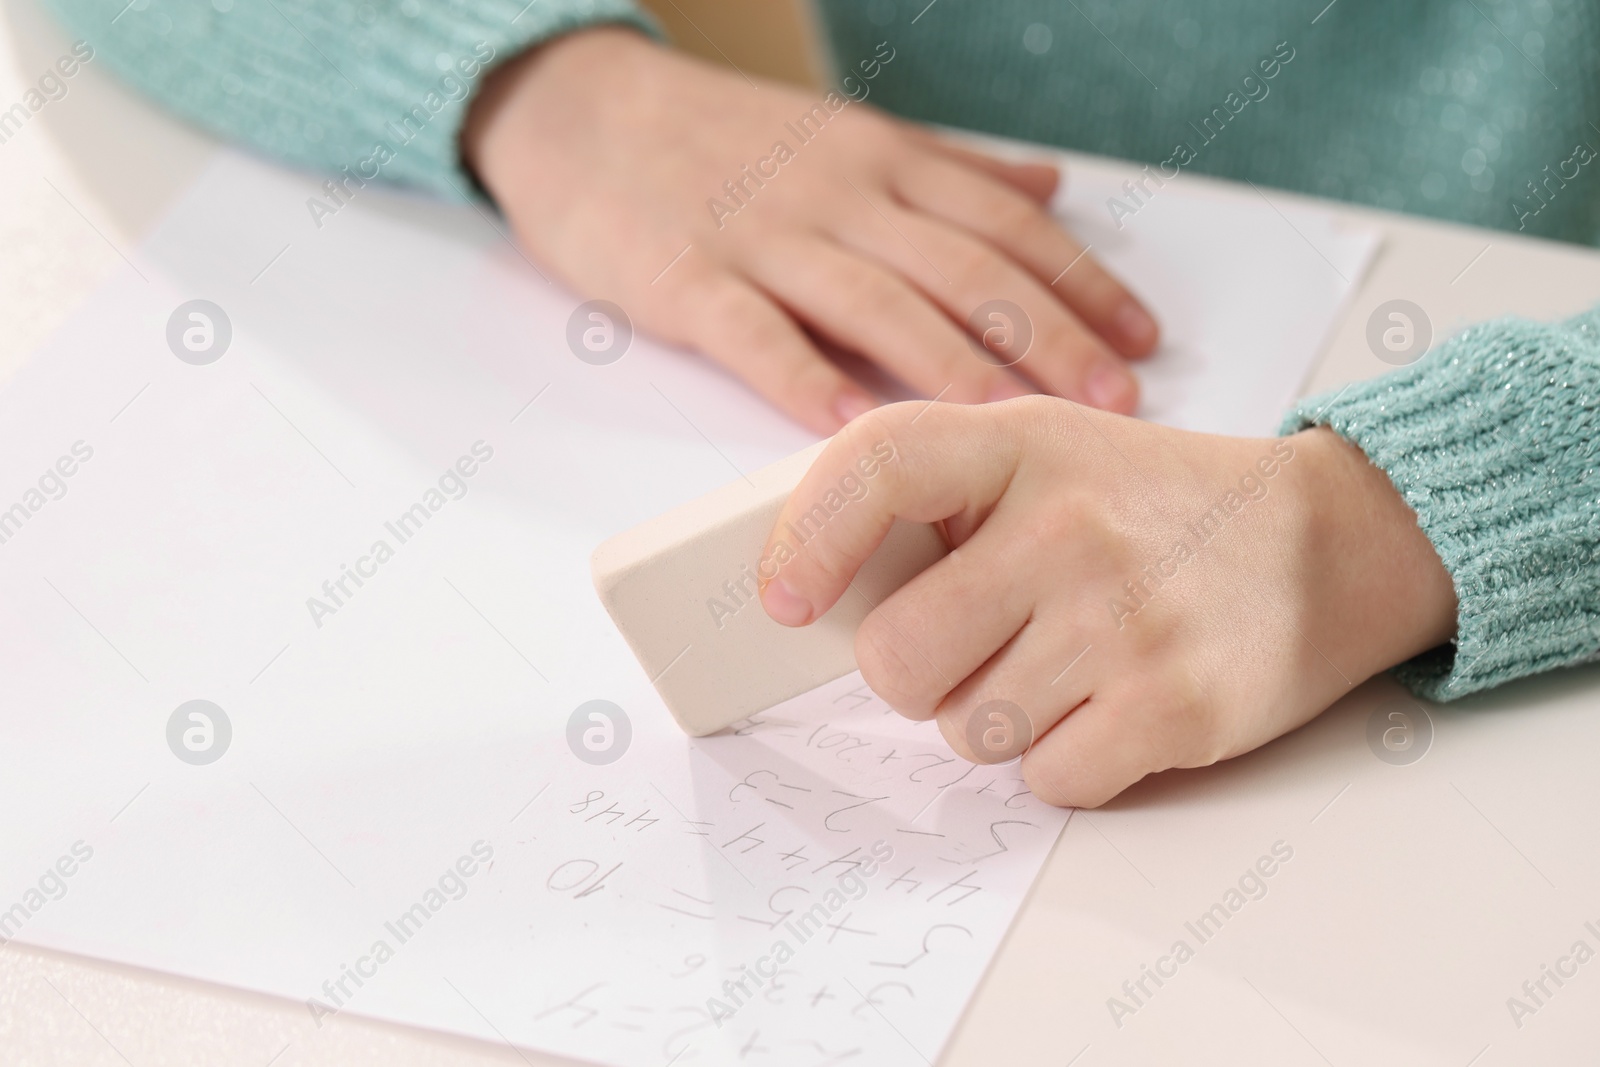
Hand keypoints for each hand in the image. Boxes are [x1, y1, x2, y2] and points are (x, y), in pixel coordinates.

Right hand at [462, 28, 1158, 434]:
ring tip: (1015, 421)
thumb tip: (1050, 189)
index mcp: (883, 162)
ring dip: (952, 363)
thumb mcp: (850, 135)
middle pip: (961, 266)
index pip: (1004, 223)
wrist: (582, 111)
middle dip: (1045, 332)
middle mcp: (839, 195)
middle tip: (1113, 398)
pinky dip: (808, 379)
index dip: (1079, 281)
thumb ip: (953, 169)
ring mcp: (763, 236)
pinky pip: (757, 334)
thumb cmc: (723, 139)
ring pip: (876, 300)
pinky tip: (857, 426)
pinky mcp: (688, 280)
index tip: (1142, 340)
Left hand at [757, 398, 1456, 805]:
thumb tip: (810, 584)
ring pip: (967, 731)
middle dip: (917, 674)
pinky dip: (1067, 761)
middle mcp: (1070, 525)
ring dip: (999, 718)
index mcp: (1022, 443)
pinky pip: (1045, 780)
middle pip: (894, 658)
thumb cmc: (1157, 505)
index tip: (783, 601)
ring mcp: (1125, 619)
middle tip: (976, 644)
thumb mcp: (1049, 455)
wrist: (1335, 539)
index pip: (878, 465)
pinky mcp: (1176, 706)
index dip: (807, 538)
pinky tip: (1113, 703)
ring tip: (1066, 663)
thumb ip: (938, 498)